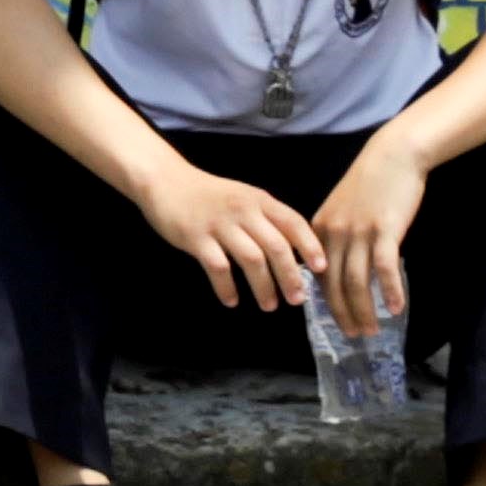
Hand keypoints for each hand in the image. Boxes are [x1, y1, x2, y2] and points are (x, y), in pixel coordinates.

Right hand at [140, 154, 328, 315]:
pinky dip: (227, 288)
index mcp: (258, 200)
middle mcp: (243, 211)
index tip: (321, 269)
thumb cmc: (209, 194)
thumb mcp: (243, 197)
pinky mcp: (195, 237)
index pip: (293, 223)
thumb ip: (266, 219)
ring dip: (264, 287)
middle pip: (276, 247)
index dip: (310, 247)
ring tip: (269, 305)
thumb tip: (295, 254)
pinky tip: (231, 300)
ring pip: (252, 260)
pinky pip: (218, 268)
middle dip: (290, 277)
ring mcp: (219, 224)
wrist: (164, 180)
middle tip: (297, 299)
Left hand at [312, 139, 426, 337]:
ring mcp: (358, 232)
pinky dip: (389, 290)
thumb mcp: (342, 210)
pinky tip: (396, 309)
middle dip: (342, 314)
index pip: (315, 275)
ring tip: (373, 330)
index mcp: (319, 230)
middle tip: (354, 335)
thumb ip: (337, 238)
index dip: (325, 303)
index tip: (334, 323)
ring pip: (356, 281)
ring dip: (365, 309)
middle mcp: (333, 233)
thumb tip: (337, 269)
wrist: (391, 157)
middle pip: (332, 284)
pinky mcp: (383, 229)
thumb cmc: (369, 185)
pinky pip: (383, 267)